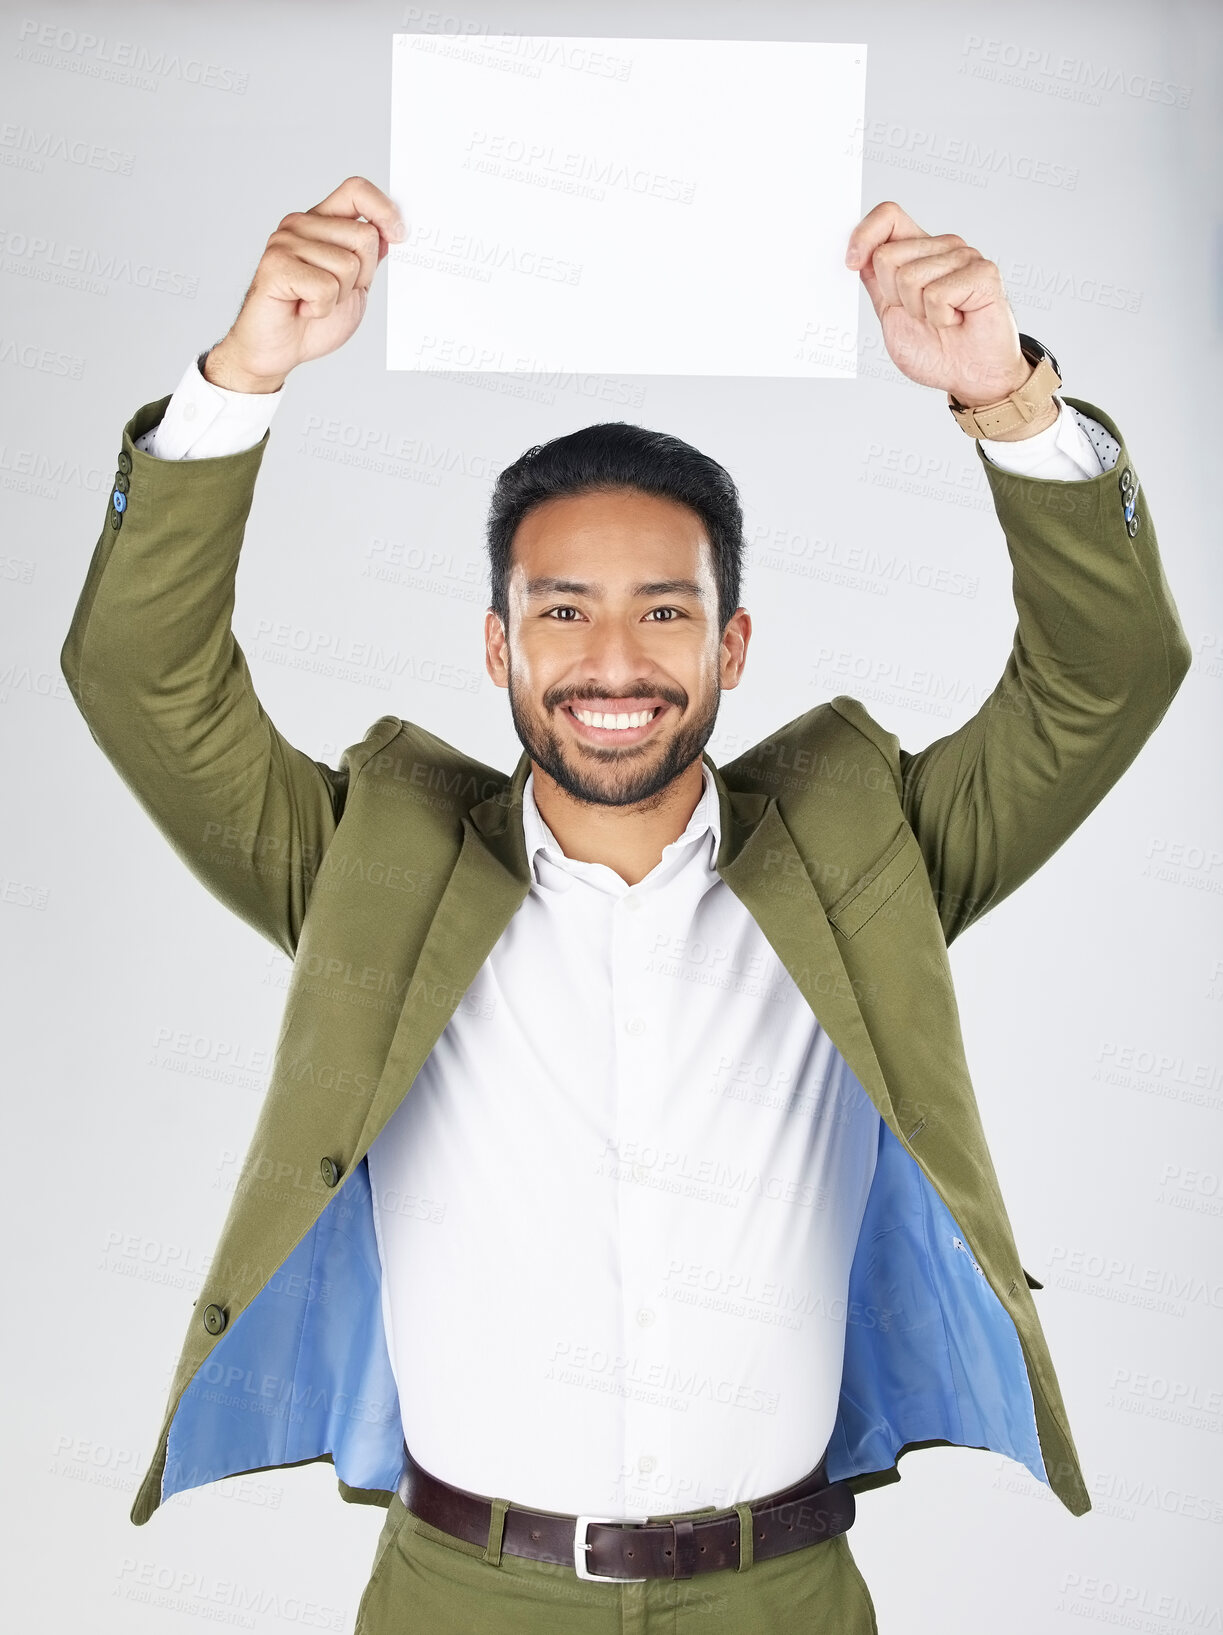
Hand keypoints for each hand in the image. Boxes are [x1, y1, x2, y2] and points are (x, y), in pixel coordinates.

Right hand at [204, 175, 405, 392]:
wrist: (279, 350)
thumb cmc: (312, 320)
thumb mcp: (354, 287)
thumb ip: (367, 258)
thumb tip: (390, 232)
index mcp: (321, 223)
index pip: (356, 191)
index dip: (383, 209)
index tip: (398, 233)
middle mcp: (301, 225)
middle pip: (364, 236)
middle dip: (361, 276)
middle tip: (333, 293)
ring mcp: (286, 242)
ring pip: (348, 265)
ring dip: (339, 297)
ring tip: (314, 302)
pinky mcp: (276, 266)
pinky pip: (325, 286)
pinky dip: (321, 308)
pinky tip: (304, 309)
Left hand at [846, 200, 1032, 407]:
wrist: (970, 376)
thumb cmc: (935, 349)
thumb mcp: (890, 314)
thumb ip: (876, 282)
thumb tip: (855, 254)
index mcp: (918, 251)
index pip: (888, 216)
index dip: (864, 235)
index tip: (851, 262)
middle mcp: (942, 247)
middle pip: (888, 255)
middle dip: (893, 297)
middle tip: (920, 315)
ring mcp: (965, 257)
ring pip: (910, 277)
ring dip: (919, 312)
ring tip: (941, 319)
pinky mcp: (983, 273)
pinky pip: (937, 294)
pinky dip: (941, 319)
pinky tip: (957, 321)